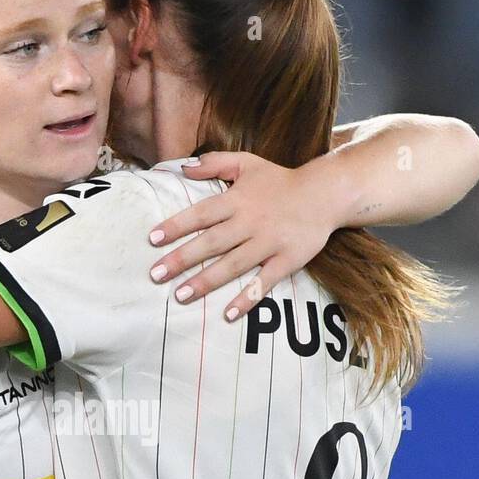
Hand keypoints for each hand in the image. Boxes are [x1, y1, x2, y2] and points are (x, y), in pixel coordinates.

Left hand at [148, 151, 341, 320]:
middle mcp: (250, 222)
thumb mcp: (247, 163)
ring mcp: (269, 243)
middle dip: (182, 259)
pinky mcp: (287, 260)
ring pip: (233, 265)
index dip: (176, 226)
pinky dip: (246, 299)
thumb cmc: (280, 180)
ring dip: (206, 281)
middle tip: (156, 275)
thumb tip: (183, 168)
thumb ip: (214, 163)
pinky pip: (263, 282)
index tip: (153, 239)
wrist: (326, 193)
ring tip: (181, 296)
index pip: (201, 213)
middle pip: (212, 242)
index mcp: (237, 200)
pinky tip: (228, 315)